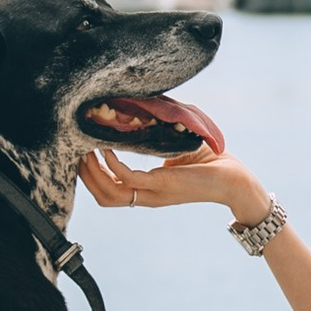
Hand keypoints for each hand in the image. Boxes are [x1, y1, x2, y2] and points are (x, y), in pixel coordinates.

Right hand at [80, 147, 271, 225]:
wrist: (235, 179)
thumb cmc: (208, 162)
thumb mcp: (172, 149)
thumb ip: (153, 140)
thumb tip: (139, 114)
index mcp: (147, 191)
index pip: (108, 192)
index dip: (90, 176)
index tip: (80, 153)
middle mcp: (146, 196)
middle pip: (102, 197)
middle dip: (84, 175)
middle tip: (74, 149)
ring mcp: (153, 193)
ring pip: (109, 194)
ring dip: (92, 172)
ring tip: (84, 149)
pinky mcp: (163, 185)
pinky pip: (128, 178)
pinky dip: (112, 164)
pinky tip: (106, 147)